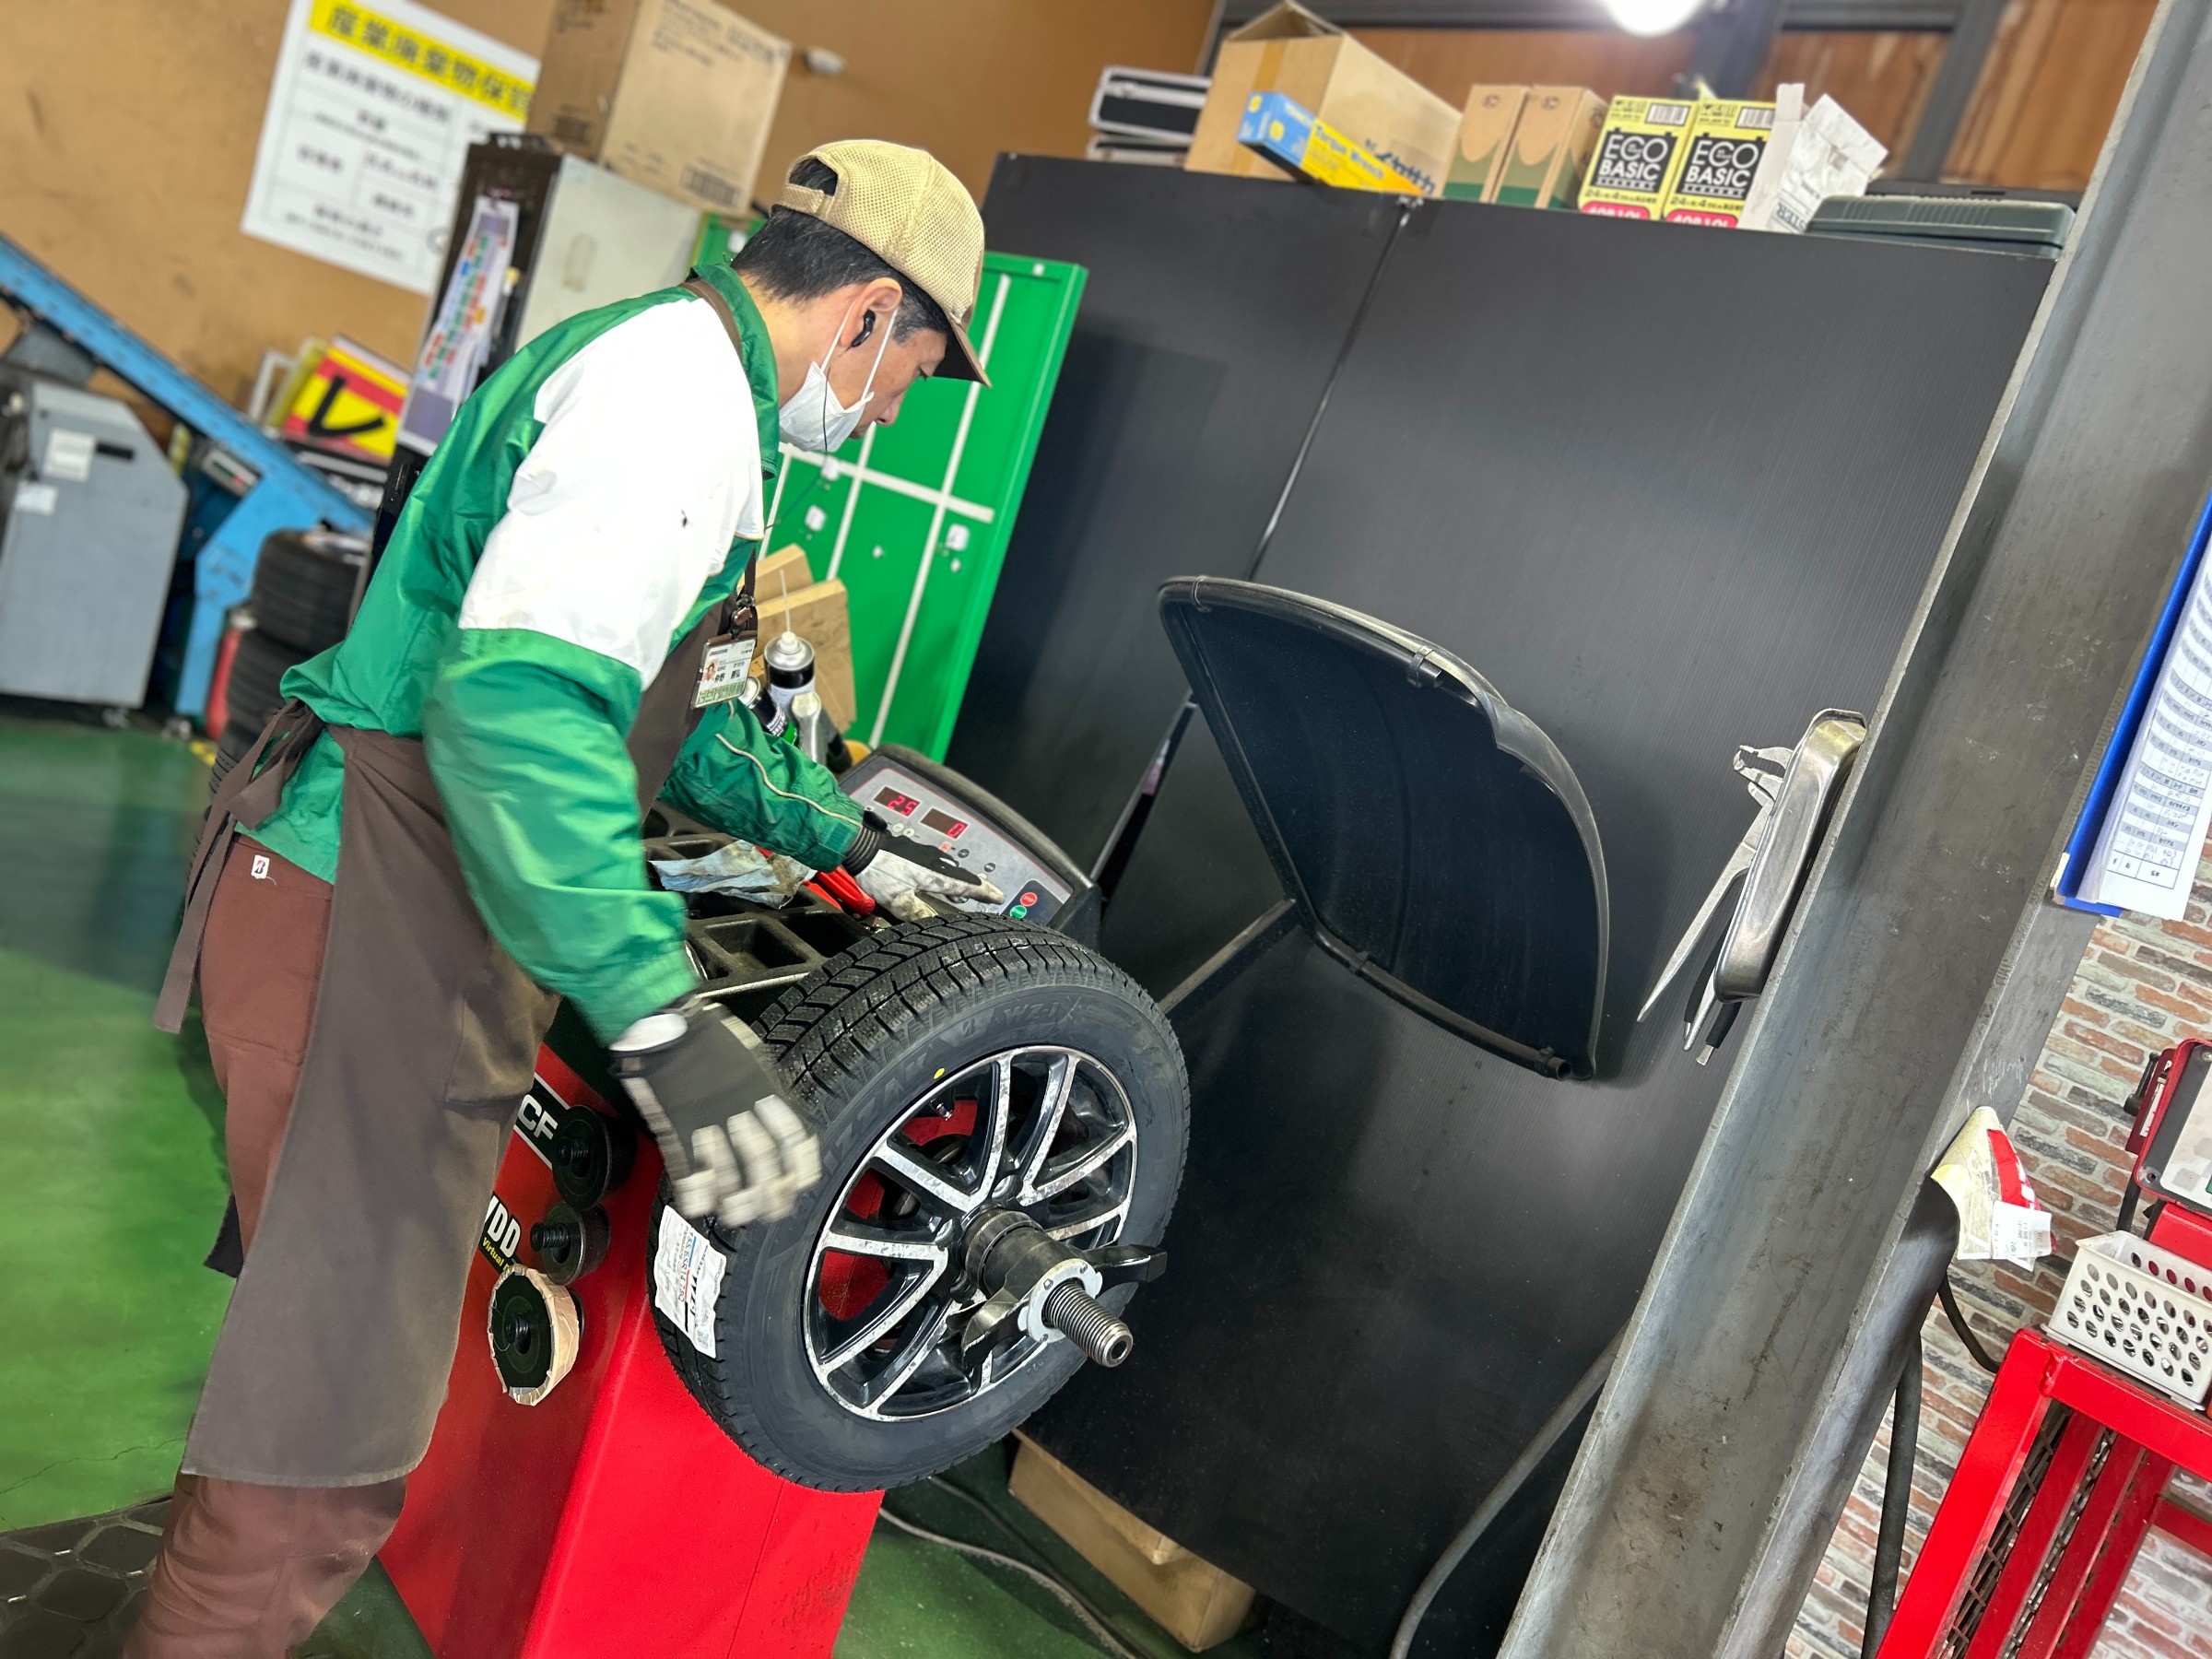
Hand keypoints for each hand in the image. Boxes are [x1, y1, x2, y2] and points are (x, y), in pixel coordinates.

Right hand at [608, 997, 819, 1226]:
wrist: (666, 1022)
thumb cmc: (705, 1035)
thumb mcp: (749, 1056)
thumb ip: (763, 1088)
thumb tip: (775, 1113)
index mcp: (762, 1087)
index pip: (792, 1133)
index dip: (800, 1163)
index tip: (801, 1183)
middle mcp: (740, 1104)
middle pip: (762, 1156)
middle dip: (769, 1191)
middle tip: (771, 1210)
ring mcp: (708, 1115)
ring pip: (728, 1166)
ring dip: (734, 1196)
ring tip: (736, 1214)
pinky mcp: (678, 1122)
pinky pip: (689, 1163)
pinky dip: (695, 1188)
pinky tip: (698, 1204)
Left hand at [842, 811, 1004, 921]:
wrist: (859, 843)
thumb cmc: (878, 871)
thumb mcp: (898, 900)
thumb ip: (917, 913)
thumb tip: (932, 924)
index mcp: (936, 875)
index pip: (968, 886)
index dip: (985, 892)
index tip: (998, 897)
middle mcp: (935, 862)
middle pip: (962, 875)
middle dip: (975, 886)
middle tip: (986, 893)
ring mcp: (925, 853)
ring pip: (949, 868)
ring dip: (958, 879)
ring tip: (960, 892)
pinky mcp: (914, 850)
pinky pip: (936, 862)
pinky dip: (943, 872)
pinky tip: (934, 876)